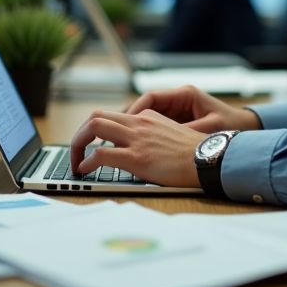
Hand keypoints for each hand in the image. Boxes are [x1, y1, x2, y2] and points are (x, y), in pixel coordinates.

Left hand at [68, 109, 202, 186]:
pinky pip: (100, 154)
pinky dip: (86, 161)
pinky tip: (84, 171)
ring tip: (76, 162)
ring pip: (94, 127)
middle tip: (77, 150)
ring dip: (77, 144)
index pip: (114, 116)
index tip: (92, 143)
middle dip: (80, 133)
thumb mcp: (172, 136)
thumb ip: (153, 136)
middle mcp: (139, 123)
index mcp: (148, 117)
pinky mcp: (136, 158)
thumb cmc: (196, 154)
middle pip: (97, 115)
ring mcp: (136, 139)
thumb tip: (140, 149)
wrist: (210, 160)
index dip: (98, 130)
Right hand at [125, 85, 262, 132]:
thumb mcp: (209, 128)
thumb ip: (187, 131)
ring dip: (134, 128)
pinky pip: (155, 125)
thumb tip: (167, 139)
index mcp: (185, 94)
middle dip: (128, 119)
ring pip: (147, 116)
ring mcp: (177, 110)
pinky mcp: (177, 121)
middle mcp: (178, 99)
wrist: (245, 129)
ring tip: (120, 142)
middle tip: (112, 133)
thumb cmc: (230, 125)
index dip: (134, 110)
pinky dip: (144, 134)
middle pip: (145, 106)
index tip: (125, 123)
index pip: (151, 97)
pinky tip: (137, 147)